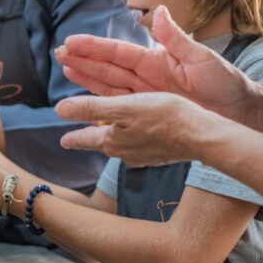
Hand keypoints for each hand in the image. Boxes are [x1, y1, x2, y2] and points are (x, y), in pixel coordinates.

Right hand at [54, 5, 262, 126]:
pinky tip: (85, 98)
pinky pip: (119, 105)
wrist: (240, 112)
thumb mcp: (202, 57)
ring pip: (108, 85)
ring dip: (86, 77)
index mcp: (155, 59)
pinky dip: (101, 100)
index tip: (71, 41)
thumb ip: (175, 37)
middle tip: (58, 53)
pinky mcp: (149, 111)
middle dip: (83, 59)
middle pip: (107, 67)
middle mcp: (146, 76)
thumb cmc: (226, 82)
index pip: (117, 51)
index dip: (94, 47)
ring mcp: (146, 94)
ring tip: (64, 67)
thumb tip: (157, 11)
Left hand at [55, 92, 232, 165]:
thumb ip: (91, 108)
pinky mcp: (162, 152)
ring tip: (103, 134)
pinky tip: (136, 137)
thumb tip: (58, 110)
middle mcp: (125, 152)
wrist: (204, 136)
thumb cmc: (165, 117)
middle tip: (75, 138)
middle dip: (88, 136)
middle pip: (101, 143)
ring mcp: (145, 154)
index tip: (62, 142)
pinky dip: (131, 138)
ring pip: (119, 144)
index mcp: (112, 141)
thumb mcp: (123, 107)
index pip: (85, 139)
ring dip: (109, 137)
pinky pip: (138, 144)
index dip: (72, 138)